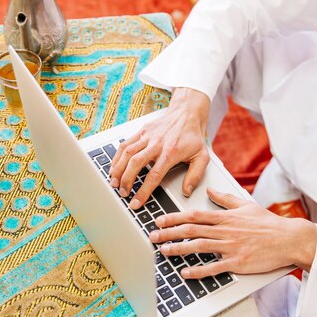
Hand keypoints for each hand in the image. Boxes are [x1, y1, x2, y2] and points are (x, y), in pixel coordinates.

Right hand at [109, 87, 210, 209]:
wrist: (187, 113)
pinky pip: (125, 144)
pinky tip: (114, 167)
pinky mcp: (142, 131)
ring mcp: (147, 136)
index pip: (154, 175)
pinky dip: (117, 156)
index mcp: (171, 152)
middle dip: (126, 180)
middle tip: (123, 193)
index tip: (136, 202)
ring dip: (118, 169)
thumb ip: (195, 175)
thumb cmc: (193, 136)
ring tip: (114, 182)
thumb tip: (186, 191)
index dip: (143, 191)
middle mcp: (157, 143)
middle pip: (136, 163)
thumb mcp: (202, 156)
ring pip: (127, 153)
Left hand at [148, 188, 316, 278]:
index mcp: (225, 217)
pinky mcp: (237, 262)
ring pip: (198, 246)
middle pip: (191, 229)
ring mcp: (230, 247)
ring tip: (163, 251)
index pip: (194, 215)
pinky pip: (214, 267)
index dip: (174, 217)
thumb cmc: (269, 223)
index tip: (160, 220)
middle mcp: (225, 230)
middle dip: (169, 233)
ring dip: (178, 249)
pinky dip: (198, 270)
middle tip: (153, 236)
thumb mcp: (245, 205)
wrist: (289, 238)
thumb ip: (225, 198)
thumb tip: (211, 189)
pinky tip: (185, 272)